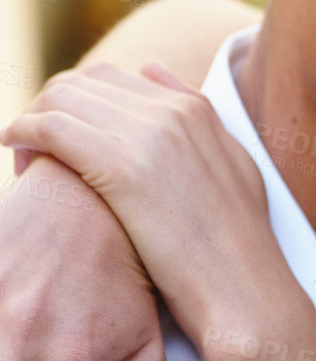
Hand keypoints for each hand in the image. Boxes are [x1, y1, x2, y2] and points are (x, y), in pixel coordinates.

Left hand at [2, 61, 282, 349]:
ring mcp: (148, 135)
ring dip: (33, 120)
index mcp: (194, 110)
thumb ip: (199, 119)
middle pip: (84, 82)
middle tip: (35, 146)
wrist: (247, 293)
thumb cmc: (237, 251)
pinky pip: (51, 127)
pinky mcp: (122, 165)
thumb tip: (153, 68)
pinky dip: (24, 133)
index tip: (67, 135)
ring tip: (23, 155)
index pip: (115, 78)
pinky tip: (16, 156)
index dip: (81, 102)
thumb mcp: (233, 169)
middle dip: (52, 106)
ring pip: (61, 98)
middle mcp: (171, 112)